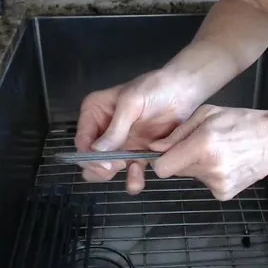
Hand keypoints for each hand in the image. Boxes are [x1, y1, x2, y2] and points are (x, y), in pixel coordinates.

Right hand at [74, 70, 200, 193]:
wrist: (185, 90)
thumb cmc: (156, 88)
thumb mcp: (132, 103)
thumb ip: (115, 129)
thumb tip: (97, 152)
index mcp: (95, 112)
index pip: (83, 140)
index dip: (90, 156)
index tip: (106, 163)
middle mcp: (104, 129)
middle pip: (91, 158)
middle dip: (101, 167)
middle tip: (117, 166)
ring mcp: (121, 143)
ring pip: (108, 169)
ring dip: (117, 176)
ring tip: (133, 171)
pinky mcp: (138, 153)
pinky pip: (130, 172)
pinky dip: (133, 179)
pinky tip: (139, 174)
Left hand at [149, 105, 267, 200]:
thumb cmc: (240, 121)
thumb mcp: (206, 114)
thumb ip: (178, 133)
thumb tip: (155, 149)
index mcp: (202, 146)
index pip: (162, 168)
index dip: (161, 159)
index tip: (168, 152)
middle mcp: (209, 169)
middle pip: (177, 171)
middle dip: (182, 158)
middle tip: (201, 145)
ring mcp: (218, 185)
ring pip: (192, 176)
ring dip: (198, 165)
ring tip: (219, 151)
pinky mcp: (225, 194)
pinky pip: (206, 183)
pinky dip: (211, 174)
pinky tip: (227, 162)